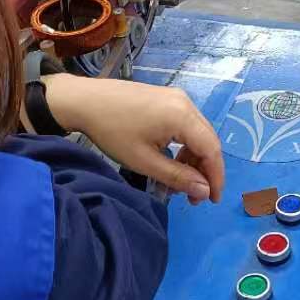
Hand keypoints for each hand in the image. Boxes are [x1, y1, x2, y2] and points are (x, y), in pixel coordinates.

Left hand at [41, 75, 223, 204]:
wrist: (84, 100)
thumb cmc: (112, 132)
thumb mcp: (144, 161)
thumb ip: (178, 177)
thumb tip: (204, 191)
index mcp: (183, 116)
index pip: (212, 150)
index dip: (216, 177)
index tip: (211, 201)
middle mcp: (186, 103)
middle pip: (207, 140)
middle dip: (204, 171)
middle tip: (194, 197)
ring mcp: (176, 98)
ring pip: (197, 134)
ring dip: (193, 160)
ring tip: (179, 183)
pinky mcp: (167, 98)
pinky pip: (185, 125)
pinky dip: (184, 145)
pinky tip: (171, 161)